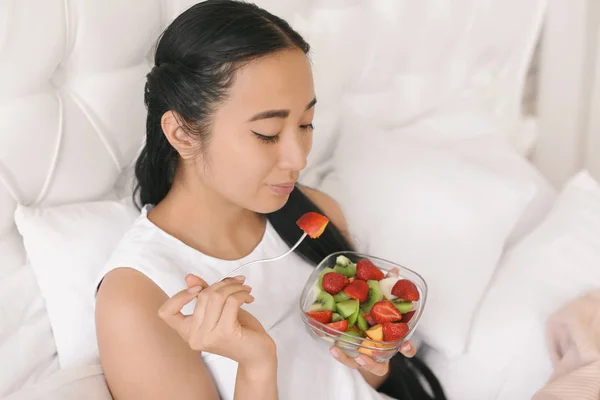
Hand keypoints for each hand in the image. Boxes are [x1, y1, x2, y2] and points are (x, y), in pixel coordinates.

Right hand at [158, 274, 276, 365]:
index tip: (199, 288)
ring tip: (245, 289)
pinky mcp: (225, 333)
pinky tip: (249, 298)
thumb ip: (204, 295)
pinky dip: (242, 294)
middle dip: (223, 284)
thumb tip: (189, 277)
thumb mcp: (219, 310)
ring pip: (217, 296)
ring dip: (235, 287)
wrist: (257, 354)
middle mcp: (194, 337)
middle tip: (237, 284)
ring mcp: (208, 336)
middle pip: (202, 296)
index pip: (166, 312)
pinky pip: (231, 301)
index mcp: (188, 332)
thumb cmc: (239, 331)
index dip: (179, 296)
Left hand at [330, 266, 416, 376]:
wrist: (369, 340)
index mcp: (391, 343)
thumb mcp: (385, 307)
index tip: (405, 346)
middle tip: (362, 355)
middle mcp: (379, 355)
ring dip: (346, 357)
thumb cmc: (379, 324)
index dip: (407, 348)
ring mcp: (364, 358)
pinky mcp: (350, 356)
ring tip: (335, 348)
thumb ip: (391, 291)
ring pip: (356, 363)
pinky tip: (329, 343)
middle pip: (378, 363)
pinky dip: (337, 351)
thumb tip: (394, 271)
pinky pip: (344, 356)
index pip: (406, 349)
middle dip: (371, 361)